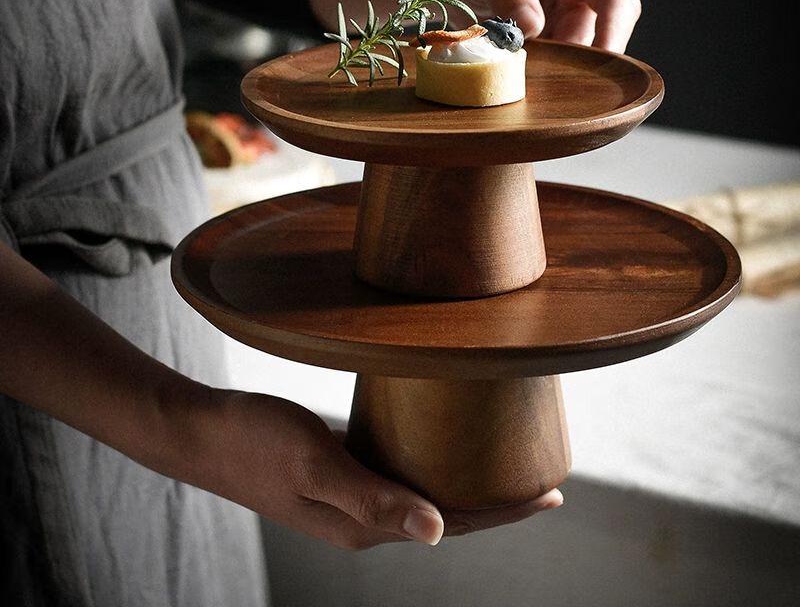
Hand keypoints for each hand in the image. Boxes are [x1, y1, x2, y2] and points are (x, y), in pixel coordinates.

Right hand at [183, 389, 562, 549]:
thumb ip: (373, 499)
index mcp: (365, 523)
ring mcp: (350, 495)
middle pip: (446, 512)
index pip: (453, 523)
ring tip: (501, 459)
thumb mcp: (317, 465)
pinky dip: (428, 461)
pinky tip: (438, 440)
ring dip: (464, 480)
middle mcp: (364, 516)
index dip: (506, 512)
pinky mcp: (340, 470)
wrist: (205, 431)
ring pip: (424, 492)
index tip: (553, 495)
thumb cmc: (255, 442)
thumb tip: (437, 533)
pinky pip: (398, 470)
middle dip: (496, 501)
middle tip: (540, 476)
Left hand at [310, 0, 640, 53]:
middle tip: (534, 78)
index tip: (596, 71)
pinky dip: (535, 74)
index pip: (616, 2)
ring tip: (512, 70)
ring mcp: (568, 18)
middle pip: (599, 39)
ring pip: (575, 59)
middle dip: (573, 63)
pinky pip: (553, 65)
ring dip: (549, 70)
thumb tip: (533, 26)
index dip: (612, 37)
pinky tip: (510, 74)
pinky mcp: (550, 40)